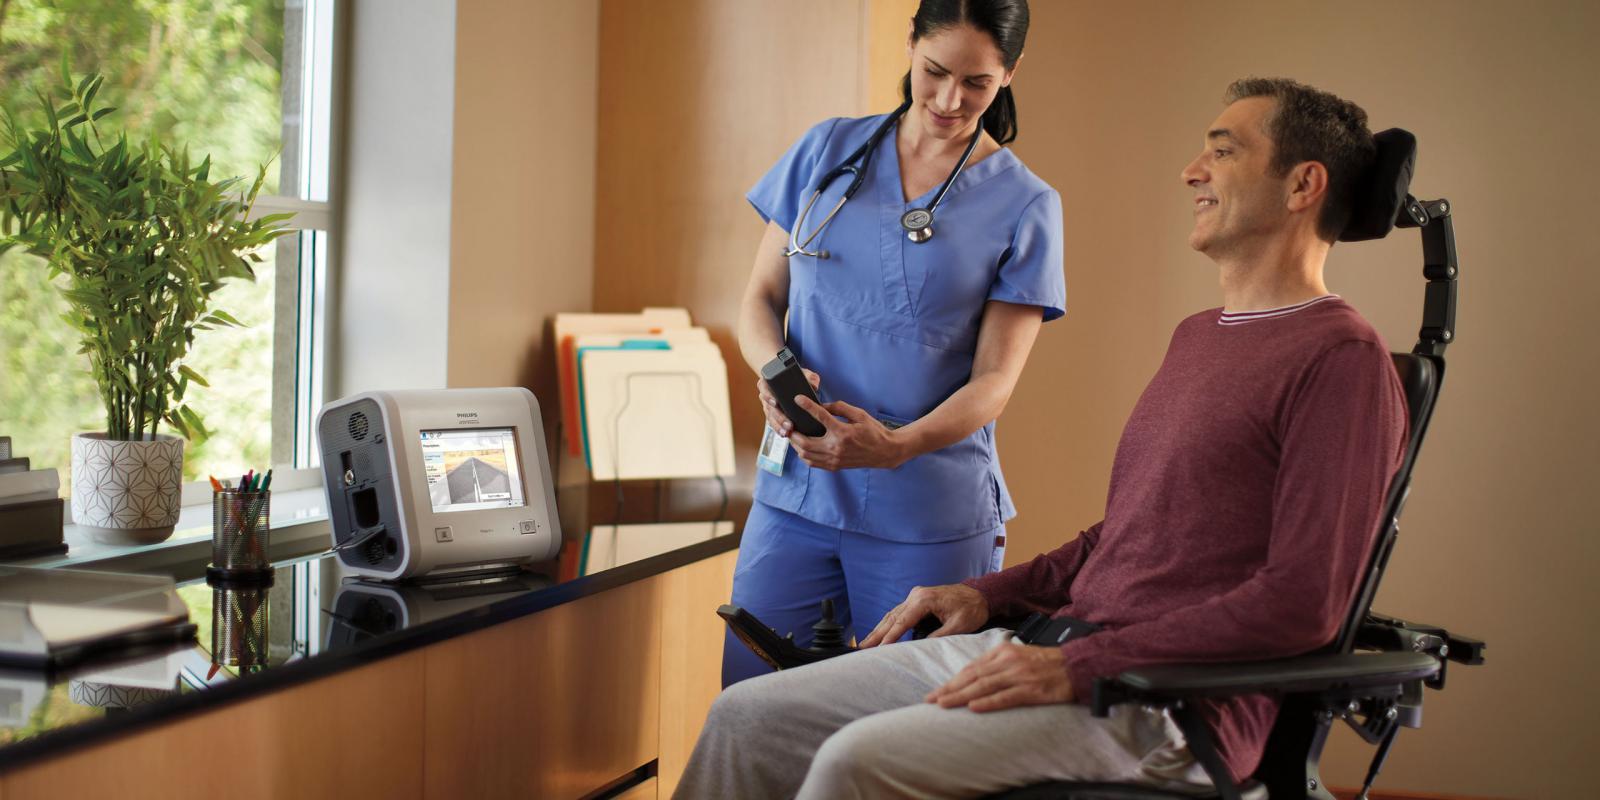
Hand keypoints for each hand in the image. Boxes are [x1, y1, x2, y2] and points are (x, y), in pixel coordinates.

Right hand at [756, 368, 819, 437]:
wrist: (788, 381)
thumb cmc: (794, 376)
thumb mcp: (803, 373)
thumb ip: (810, 377)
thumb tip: (814, 385)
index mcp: (768, 383)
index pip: (764, 388)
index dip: (768, 396)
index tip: (775, 402)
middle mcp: (766, 396)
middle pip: (769, 408)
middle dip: (779, 417)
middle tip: (788, 424)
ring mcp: (768, 407)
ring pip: (771, 418)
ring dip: (779, 426)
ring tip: (787, 432)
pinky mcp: (772, 415)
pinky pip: (773, 423)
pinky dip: (779, 429)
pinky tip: (786, 434)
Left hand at [788, 395, 906, 469]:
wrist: (885, 452)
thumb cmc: (874, 431)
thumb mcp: (860, 415)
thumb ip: (840, 408)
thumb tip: (823, 405)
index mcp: (843, 432)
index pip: (820, 417)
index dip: (807, 406)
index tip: (797, 399)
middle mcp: (836, 447)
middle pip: (805, 442)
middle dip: (793, 433)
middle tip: (789, 423)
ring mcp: (834, 459)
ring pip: (806, 455)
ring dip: (796, 445)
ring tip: (794, 435)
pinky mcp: (835, 466)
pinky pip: (813, 463)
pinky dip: (804, 455)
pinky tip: (803, 447)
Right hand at [860, 584, 988, 647]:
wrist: (980, 594)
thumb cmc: (972, 609)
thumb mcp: (959, 626)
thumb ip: (939, 637)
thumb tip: (921, 648)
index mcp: (925, 599)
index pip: (902, 621)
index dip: (890, 636)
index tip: (879, 649)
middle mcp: (916, 595)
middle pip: (892, 617)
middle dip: (877, 633)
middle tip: (862, 647)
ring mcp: (916, 596)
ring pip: (893, 614)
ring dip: (880, 629)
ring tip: (865, 643)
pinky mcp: (917, 599)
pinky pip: (899, 612)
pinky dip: (889, 624)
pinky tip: (881, 633)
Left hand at [926, 642, 1075, 711]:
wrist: (1076, 665)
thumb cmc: (1045, 663)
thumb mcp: (1018, 656)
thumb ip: (997, 665)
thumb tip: (973, 678)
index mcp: (1002, 651)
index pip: (971, 668)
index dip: (952, 680)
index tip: (937, 691)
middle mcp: (1007, 661)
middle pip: (972, 676)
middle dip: (949, 689)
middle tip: (930, 700)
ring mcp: (1019, 675)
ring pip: (983, 686)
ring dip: (960, 696)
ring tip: (943, 705)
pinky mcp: (1031, 690)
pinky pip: (1005, 697)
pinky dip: (988, 702)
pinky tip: (973, 708)